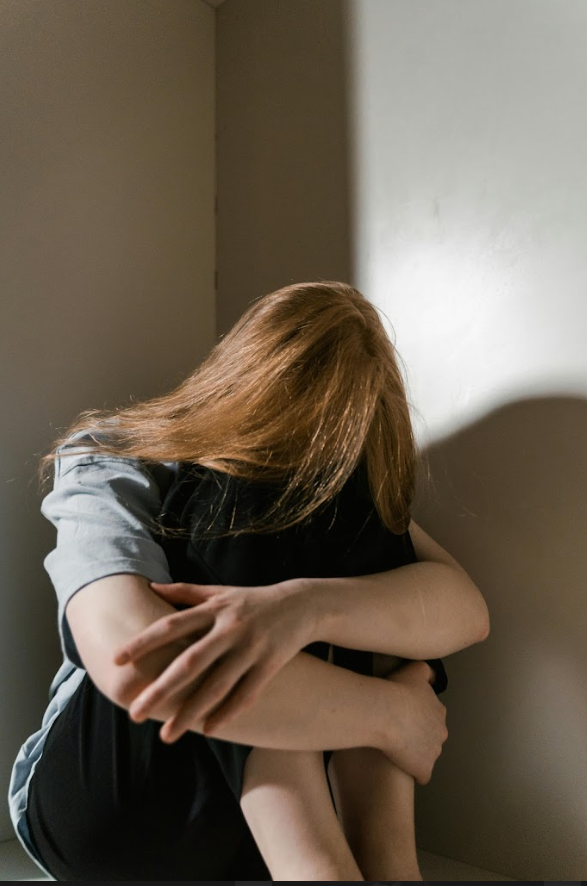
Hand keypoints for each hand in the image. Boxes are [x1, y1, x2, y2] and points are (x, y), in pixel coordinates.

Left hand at [112, 578, 315, 741]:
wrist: (301, 604)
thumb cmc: (252, 600)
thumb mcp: (219, 591)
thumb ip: (185, 592)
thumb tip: (150, 588)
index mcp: (213, 609)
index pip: (171, 625)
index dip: (143, 642)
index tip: (116, 660)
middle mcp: (229, 628)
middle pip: (190, 662)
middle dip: (161, 689)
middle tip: (134, 712)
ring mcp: (251, 648)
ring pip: (217, 685)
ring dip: (190, 712)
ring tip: (166, 735)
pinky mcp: (270, 664)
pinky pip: (246, 694)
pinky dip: (227, 713)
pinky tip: (207, 730)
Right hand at [379, 660, 447, 784]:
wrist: (385, 712)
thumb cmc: (397, 690)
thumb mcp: (415, 669)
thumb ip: (427, 671)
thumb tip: (433, 677)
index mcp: (439, 712)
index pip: (432, 717)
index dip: (416, 717)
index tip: (402, 715)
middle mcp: (441, 733)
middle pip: (431, 737)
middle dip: (418, 736)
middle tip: (397, 731)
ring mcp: (434, 753)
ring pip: (426, 755)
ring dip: (414, 753)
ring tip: (395, 747)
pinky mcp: (424, 769)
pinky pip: (421, 774)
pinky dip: (412, 771)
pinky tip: (400, 764)